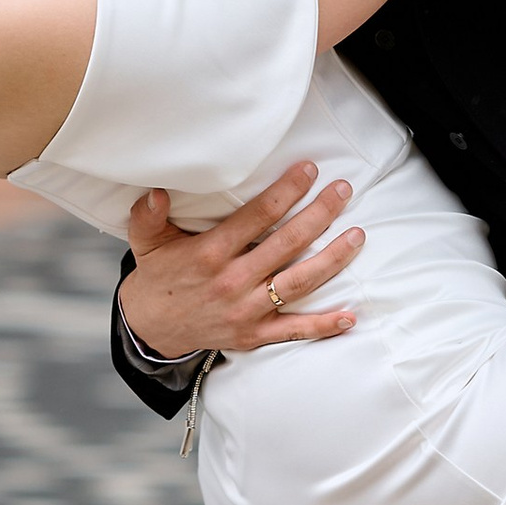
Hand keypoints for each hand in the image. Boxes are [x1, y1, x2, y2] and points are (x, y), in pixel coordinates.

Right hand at [118, 165, 365, 360]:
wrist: (152, 329)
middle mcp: (233, 281)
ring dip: (333, 259)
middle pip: (287, 244)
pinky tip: (351, 315)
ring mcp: (247, 311)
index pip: (258, 216)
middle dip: (320, 214)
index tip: (310, 170)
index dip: (287, 191)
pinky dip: (324, 325)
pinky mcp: (255, 334)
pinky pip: (295, 330)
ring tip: (358, 235)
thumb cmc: (158, 277)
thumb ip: (148, 214)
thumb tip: (156, 191)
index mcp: (210, 254)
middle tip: (343, 190)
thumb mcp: (147, 242)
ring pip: (299, 283)